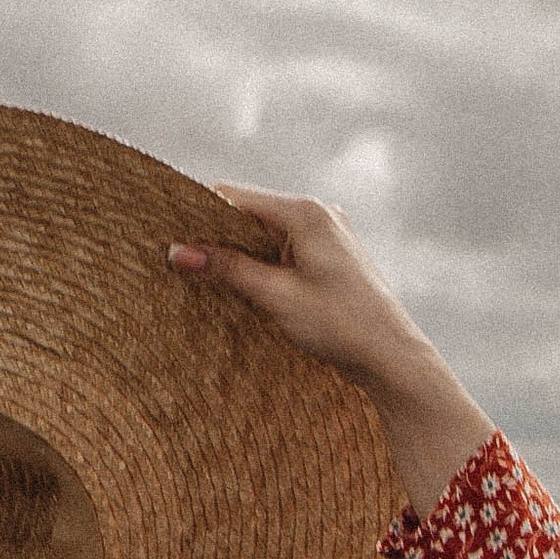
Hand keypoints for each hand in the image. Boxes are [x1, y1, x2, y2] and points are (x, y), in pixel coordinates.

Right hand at [166, 185, 494, 517]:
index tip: (164, 234)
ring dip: (237, 254)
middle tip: (177, 259)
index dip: (196, 215)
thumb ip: (226, 269)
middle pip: (248, 214)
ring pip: (264, 234)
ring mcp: (328, 234)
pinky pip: (283, 251)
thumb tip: (177, 252)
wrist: (394, 360)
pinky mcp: (331, 257)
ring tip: (204, 276)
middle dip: (215, 236)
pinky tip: (242, 285)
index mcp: (306, 212)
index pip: (233, 198)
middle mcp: (319, 213)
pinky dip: (260, 264)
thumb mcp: (276, 297)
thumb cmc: (342, 327)